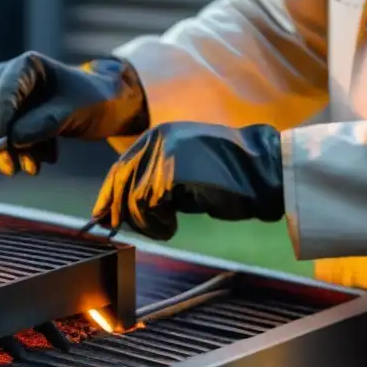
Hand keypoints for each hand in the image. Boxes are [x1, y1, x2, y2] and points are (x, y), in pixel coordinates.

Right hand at [0, 52, 149, 175]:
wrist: (108, 106)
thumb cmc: (94, 99)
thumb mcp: (73, 111)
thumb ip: (44, 123)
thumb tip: (13, 139)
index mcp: (26, 65)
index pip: (2, 91)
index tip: (3, 142)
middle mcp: (12, 77)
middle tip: (10, 167)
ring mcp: (12, 97)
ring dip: (14, 151)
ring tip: (35, 168)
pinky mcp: (16, 116)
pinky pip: (9, 136)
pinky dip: (24, 150)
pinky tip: (46, 158)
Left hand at [91, 122, 284, 240]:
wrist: (264, 171)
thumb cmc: (230, 176)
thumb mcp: (185, 172)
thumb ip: (156, 181)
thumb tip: (125, 206)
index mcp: (158, 135)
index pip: (121, 166)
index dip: (108, 194)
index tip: (101, 217)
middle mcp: (156, 139)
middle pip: (120, 181)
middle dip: (119, 211)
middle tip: (121, 230)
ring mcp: (164, 154)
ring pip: (133, 197)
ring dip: (145, 222)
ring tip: (165, 229)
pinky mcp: (173, 173)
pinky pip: (149, 205)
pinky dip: (157, 223)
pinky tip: (172, 228)